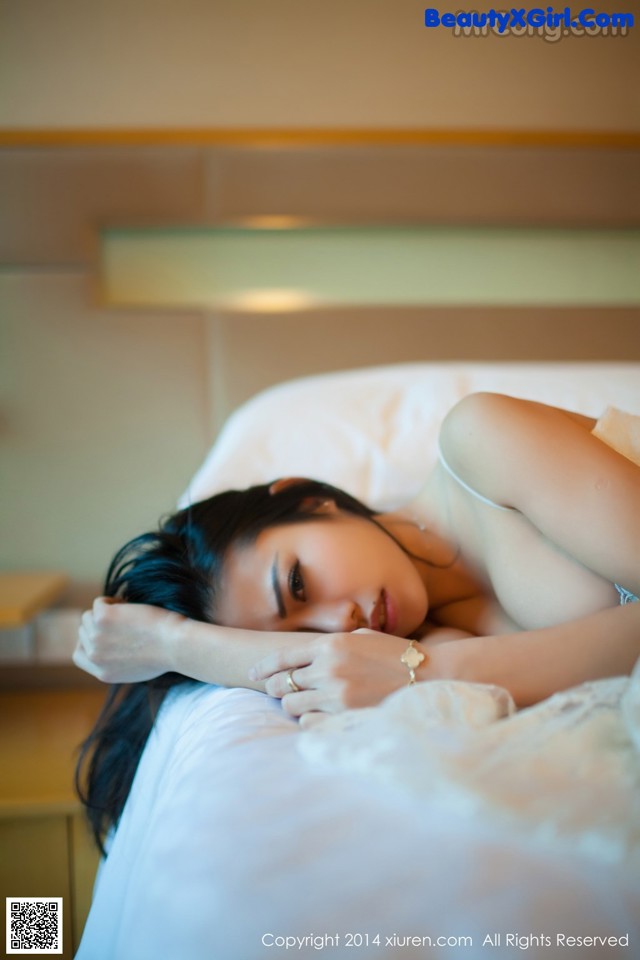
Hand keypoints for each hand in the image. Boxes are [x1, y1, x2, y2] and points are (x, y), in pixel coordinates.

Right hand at [73, 597, 185, 682]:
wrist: (175, 645)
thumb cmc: (165, 654)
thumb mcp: (136, 669)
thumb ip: (117, 662)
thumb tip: (110, 642)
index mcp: (103, 673)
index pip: (79, 655)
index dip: (88, 641)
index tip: (102, 632)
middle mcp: (96, 657)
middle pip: (84, 632)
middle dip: (101, 624)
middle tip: (123, 619)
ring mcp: (97, 637)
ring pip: (89, 616)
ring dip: (106, 611)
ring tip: (127, 612)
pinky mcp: (103, 618)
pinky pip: (99, 602)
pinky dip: (112, 600)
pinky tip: (127, 605)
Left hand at [248, 629, 431, 722]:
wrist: (430, 676)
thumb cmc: (397, 654)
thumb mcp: (363, 636)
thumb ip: (334, 643)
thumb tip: (309, 653)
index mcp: (331, 644)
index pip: (283, 656)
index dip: (263, 666)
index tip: (252, 673)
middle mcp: (328, 668)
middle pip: (282, 683)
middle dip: (276, 687)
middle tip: (279, 691)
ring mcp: (336, 694)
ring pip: (292, 705)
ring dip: (293, 705)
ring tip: (304, 704)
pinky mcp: (345, 716)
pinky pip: (309, 723)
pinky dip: (310, 721)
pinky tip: (320, 716)